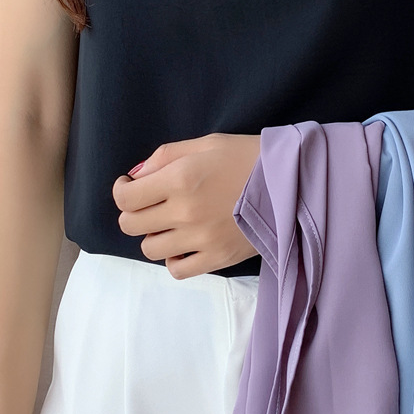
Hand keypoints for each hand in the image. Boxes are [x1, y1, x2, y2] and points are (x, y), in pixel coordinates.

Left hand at [111, 132, 261, 278]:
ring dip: (153, 236)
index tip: (130, 186)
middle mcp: (185, 211)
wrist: (292, 182)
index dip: (121, 191)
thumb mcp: (206, 143)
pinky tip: (184, 244)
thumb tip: (135, 177)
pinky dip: (174, 259)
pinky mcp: (217, 258)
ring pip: (150, 249)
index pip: (126, 198)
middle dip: (133, 212)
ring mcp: (201, 238)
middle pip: (131, 224)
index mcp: (180, 179)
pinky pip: (177, 270)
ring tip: (170, 224)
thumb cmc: (248, 156)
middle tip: (149, 204)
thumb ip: (165, 156)